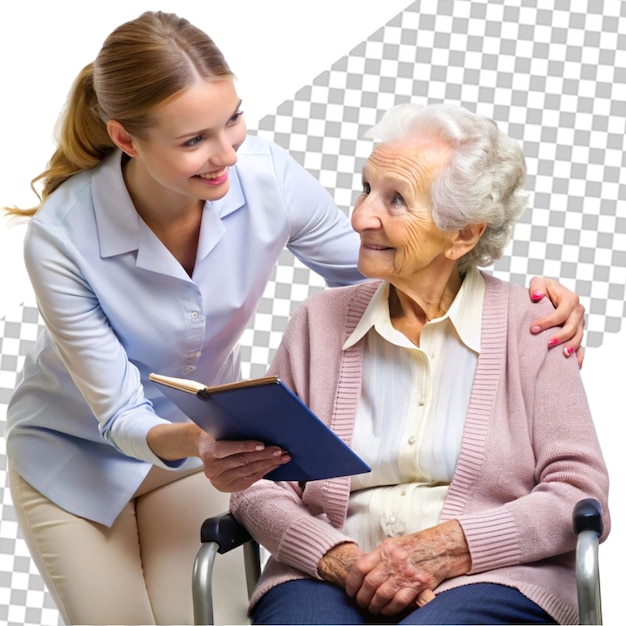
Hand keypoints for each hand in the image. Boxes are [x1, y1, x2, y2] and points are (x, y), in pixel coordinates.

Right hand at [198, 433, 289, 491]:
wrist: (205, 449)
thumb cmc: (216, 436)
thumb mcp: (219, 429)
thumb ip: (232, 431)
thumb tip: (259, 426)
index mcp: (208, 452)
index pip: (227, 449)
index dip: (244, 447)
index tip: (261, 445)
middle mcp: (212, 469)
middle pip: (242, 462)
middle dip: (264, 456)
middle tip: (280, 450)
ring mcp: (220, 481)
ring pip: (248, 471)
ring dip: (268, 464)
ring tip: (282, 458)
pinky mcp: (228, 487)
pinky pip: (250, 479)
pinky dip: (264, 472)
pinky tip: (273, 465)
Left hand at [345, 520, 469, 615]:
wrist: (441, 546)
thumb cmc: (415, 547)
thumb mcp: (394, 545)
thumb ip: (379, 556)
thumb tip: (361, 571)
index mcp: (386, 548)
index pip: (361, 566)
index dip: (352, 581)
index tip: (351, 590)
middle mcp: (395, 560)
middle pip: (370, 583)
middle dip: (362, 597)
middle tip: (361, 602)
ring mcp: (407, 573)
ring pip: (382, 595)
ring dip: (374, 605)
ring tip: (372, 608)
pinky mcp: (418, 584)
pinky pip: (399, 601)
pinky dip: (390, 609)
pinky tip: (386, 610)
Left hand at [528, 276, 585, 367]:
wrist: (548, 294)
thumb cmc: (542, 289)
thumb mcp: (538, 283)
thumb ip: (536, 287)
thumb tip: (537, 296)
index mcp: (570, 299)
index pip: (560, 313)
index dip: (547, 322)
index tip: (533, 329)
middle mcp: (577, 312)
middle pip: (572, 327)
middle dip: (560, 336)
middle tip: (547, 343)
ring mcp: (579, 323)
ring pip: (578, 337)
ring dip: (572, 346)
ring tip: (563, 354)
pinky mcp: (577, 332)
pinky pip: (581, 345)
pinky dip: (579, 355)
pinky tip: (575, 365)